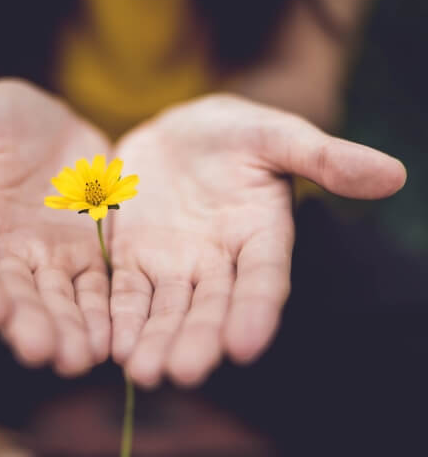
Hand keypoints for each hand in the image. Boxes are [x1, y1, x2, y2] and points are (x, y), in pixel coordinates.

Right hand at [0, 80, 110, 375]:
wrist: (46, 125)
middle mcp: (2, 253)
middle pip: (13, 294)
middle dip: (27, 323)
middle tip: (43, 352)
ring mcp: (47, 258)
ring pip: (57, 300)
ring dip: (68, 330)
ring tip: (81, 358)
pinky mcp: (85, 255)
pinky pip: (95, 288)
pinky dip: (102, 313)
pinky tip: (113, 338)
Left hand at [110, 94, 405, 386]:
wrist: (178, 134)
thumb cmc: (234, 132)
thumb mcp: (276, 135)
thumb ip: (324, 157)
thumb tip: (393, 174)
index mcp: (261, 236)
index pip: (263, 279)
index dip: (256, 311)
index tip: (245, 346)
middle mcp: (219, 262)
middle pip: (210, 306)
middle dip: (197, 339)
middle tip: (182, 373)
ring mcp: (175, 264)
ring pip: (166, 309)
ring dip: (155, 340)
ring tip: (142, 372)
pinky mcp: (134, 259)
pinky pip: (126, 292)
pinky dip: (120, 317)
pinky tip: (112, 345)